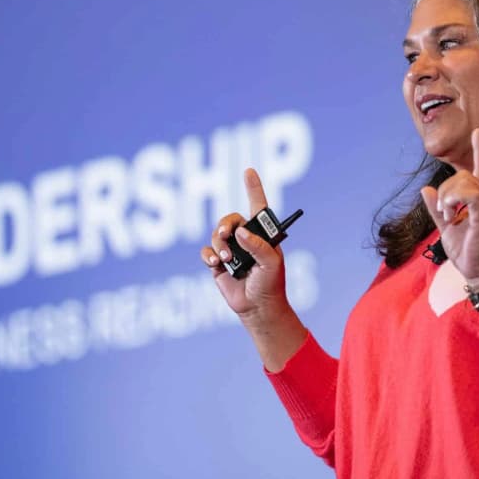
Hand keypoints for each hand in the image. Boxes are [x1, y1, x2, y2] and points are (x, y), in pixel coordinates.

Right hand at [200, 169, 290, 322]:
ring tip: (226, 258)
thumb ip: (258, 246)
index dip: (253, 187)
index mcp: (263, 235)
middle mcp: (246, 238)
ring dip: (219, 244)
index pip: (258, 206)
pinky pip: (207, 250)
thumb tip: (240, 233)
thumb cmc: (270, 284)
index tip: (249, 170)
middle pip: (230, 219)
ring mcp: (231, 250)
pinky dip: (208, 254)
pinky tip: (215, 263)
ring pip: (217, 234)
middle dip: (225, 224)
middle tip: (227, 234)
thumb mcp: (271, 264)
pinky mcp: (217, 263)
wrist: (257, 308)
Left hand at [420, 128, 478, 282]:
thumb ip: (436, 208)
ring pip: (466, 181)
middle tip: (443, 213)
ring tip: (448, 216)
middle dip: (446, 190)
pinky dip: (455, 198)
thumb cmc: (467, 250)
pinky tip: (449, 211)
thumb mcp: (445, 227)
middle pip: (464, 175)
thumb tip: (425, 189)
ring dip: (448, 196)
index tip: (477, 132)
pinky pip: (471, 193)